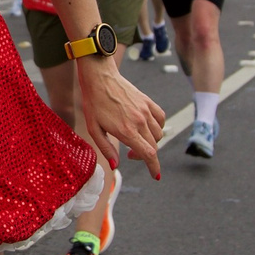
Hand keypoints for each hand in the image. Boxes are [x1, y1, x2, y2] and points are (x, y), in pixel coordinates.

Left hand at [75, 55, 166, 180]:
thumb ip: (106, 148)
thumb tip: (115, 165)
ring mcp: (145, 111)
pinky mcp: (148, 102)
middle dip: (146, 156)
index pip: (149, 154)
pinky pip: (160, 119)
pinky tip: (147, 128)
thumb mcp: (94, 129)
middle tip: (131, 154)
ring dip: (151, 143)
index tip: (156, 176)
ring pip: (158, 134)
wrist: (101, 78)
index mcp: (126, 131)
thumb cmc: (94, 103)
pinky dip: (158, 127)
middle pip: (154, 147)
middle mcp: (140, 122)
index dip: (154, 168)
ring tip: (136, 140)